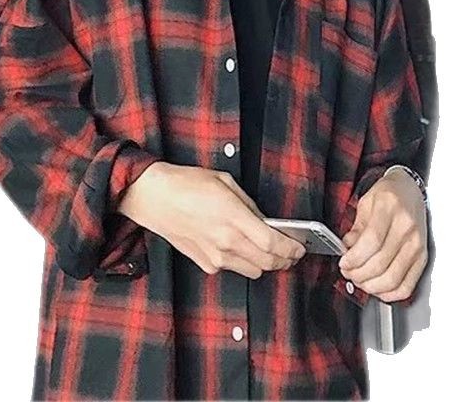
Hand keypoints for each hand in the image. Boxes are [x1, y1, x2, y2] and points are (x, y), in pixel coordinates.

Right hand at [119, 162, 306, 278]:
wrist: (154, 198)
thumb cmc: (187, 184)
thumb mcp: (225, 182)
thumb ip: (249, 205)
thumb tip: (265, 221)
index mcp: (234, 218)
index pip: (273, 243)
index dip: (292, 249)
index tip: (300, 246)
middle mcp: (226, 242)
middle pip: (268, 263)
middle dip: (285, 260)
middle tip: (292, 252)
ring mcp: (215, 257)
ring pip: (254, 272)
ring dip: (265, 263)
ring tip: (268, 250)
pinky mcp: (205, 264)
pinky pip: (233, 269)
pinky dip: (242, 261)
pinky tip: (239, 247)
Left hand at [338, 170, 427, 302]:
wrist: (410, 190)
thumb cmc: (387, 194)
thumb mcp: (366, 202)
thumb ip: (356, 227)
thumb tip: (347, 249)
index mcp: (390, 208)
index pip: (372, 241)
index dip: (354, 258)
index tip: (343, 262)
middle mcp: (406, 227)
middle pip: (380, 263)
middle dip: (358, 274)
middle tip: (348, 272)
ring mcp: (417, 244)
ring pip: (393, 278)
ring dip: (371, 286)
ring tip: (359, 280)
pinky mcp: (422, 257)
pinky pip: (407, 285)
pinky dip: (390, 293)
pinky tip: (377, 288)